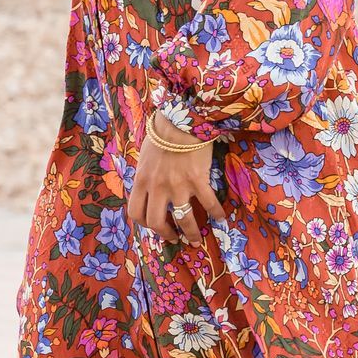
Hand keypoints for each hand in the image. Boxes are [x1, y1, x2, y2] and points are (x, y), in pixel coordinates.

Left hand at [127, 113, 218, 241]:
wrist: (182, 118)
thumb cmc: (163, 134)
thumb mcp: (145, 157)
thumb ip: (146, 176)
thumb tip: (150, 190)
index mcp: (141, 180)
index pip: (136, 213)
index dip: (145, 225)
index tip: (155, 227)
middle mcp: (157, 187)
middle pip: (156, 222)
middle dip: (166, 234)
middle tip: (175, 238)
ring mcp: (177, 185)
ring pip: (183, 218)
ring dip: (191, 232)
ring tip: (196, 239)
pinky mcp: (198, 180)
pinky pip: (208, 203)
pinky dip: (216, 213)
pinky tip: (221, 218)